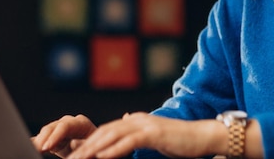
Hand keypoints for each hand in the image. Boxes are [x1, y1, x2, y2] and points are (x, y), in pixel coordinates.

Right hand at [32, 114, 97, 157]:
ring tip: (30, 148)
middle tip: (36, 149)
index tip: (47, 147)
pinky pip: (42, 139)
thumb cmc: (98, 150)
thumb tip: (74, 145)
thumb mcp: (92, 148)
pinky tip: (26, 145)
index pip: (66, 126)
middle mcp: (69, 124)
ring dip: (38, 141)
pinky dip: (35, 142)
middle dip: (44, 138)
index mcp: (82, 124)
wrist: (96, 150)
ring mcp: (60, 131)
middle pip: (53, 127)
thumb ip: (82, 147)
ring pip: (46, 133)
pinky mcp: (53, 139)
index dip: (56, 135)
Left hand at [64, 112, 225, 158]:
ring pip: (112, 135)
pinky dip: (114, 149)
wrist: (203, 137)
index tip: (75, 155)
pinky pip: (129, 141)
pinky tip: (101, 157)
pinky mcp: (154, 133)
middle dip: (86, 146)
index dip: (89, 142)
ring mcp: (145, 125)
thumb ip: (138, 130)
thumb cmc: (180, 140)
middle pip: (105, 131)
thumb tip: (126, 119)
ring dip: (94, 148)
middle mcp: (137, 119)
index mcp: (135, 120)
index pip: (106, 131)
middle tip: (70, 158)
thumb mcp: (155, 135)